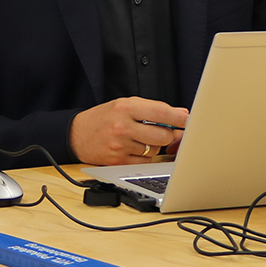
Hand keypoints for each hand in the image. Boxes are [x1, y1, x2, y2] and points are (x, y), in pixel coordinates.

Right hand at [69, 97, 187, 165]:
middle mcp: (123, 126)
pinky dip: (145, 156)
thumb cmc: (103, 118)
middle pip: (162, 135)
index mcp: (125, 108)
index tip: (188, 120)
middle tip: (165, 131)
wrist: (77, 135)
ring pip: (155, 150)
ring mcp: (120, 145)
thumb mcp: (125, 105)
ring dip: (154, 146)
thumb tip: (180, 114)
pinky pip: (145, 161)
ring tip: (141, 138)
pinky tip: (135, 148)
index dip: (178, 118)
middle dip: (169, 135)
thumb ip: (152, 108)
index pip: (160, 112)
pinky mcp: (118, 161)